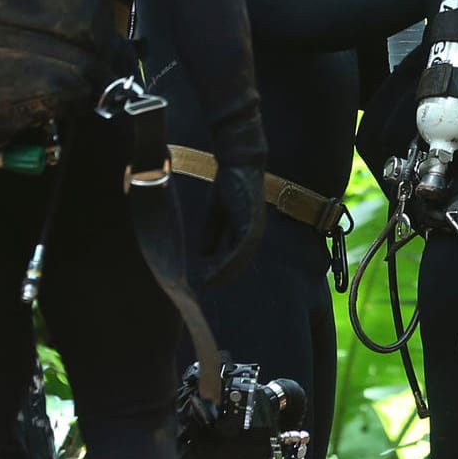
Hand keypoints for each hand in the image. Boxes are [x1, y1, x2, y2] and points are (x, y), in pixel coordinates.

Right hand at [196, 165, 267, 288]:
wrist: (238, 164)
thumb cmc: (228, 186)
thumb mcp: (216, 216)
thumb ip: (211, 235)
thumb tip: (203, 257)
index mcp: (246, 234)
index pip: (235, 261)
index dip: (220, 275)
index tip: (204, 287)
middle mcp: (253, 235)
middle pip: (240, 266)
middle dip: (223, 280)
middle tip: (205, 294)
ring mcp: (254, 230)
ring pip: (240, 262)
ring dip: (224, 276)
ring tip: (207, 287)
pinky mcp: (251, 224)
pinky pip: (240, 250)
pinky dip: (228, 263)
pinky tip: (214, 272)